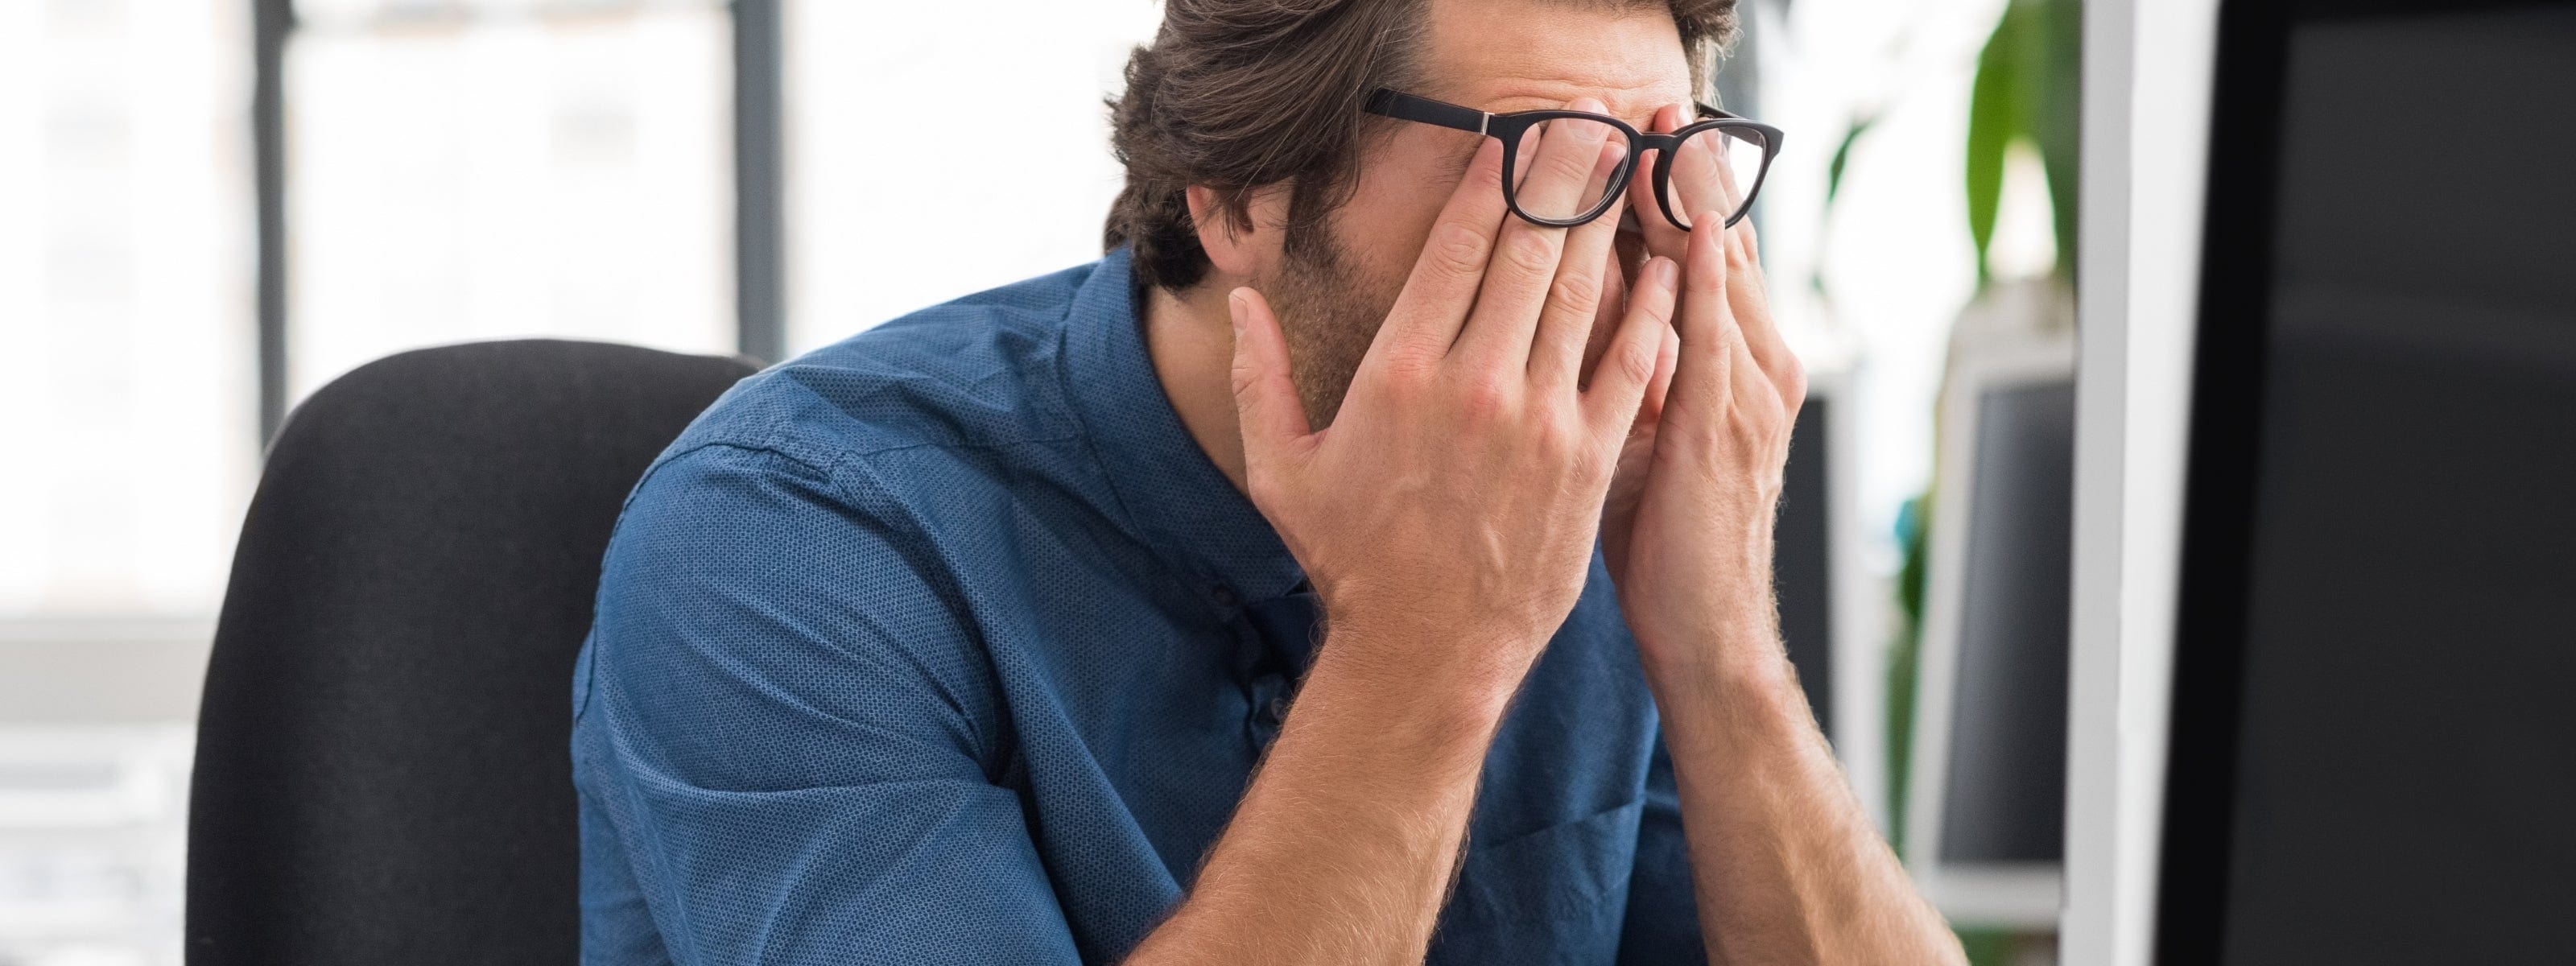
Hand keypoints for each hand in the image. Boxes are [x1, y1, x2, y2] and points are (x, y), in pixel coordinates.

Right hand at [1228, 99, 1678, 688]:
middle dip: (1561, 176)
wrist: (1425, 652)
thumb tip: (1241, 300)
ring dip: (1609, 223)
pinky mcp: (1587, 461)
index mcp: (1400, 372)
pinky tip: (1667, 268)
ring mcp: (1539, 421)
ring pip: (1583, 295)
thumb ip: (1258, 376)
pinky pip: (1630, 366)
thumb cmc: (1351, 561)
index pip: (1456, 248)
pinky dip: (1652, 312)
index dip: (1490, 184)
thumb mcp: (1282, 469)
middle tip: (1585, 122)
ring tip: (1626, 169)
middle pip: (1529, 251)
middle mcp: (1473, 383)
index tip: (1510, 142)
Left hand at [1602, 102, 1804, 677]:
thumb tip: (1583, 316)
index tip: (1642, 138)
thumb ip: (1630, 376)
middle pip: (1720, 248)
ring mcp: (1748, 394)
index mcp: (1736, 369)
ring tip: (1667, 139)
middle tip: (1656, 111)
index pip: (1704, 259)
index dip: (1677, 195)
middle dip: (1688, 176)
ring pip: (1720, 275)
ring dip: (1692, 204)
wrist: (1707, 634)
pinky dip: (1697, 277)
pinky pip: (1710, 334)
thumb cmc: (1667, 545)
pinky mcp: (1725, 426)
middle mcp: (1754, 368)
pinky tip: (1681, 230)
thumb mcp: (1646, 441)